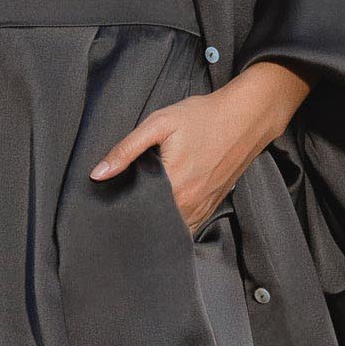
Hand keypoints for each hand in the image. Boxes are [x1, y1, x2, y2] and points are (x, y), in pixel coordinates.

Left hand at [90, 61, 309, 233]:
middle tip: (122, 209)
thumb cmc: (203, 117)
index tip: (110, 206)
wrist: (246, 116)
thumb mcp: (159, 124)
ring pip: (173, 229)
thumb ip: (126, 149)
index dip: (122, 210)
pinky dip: (175, 222)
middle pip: (155, 224)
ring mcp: (203, 208)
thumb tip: (98, 173)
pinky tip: (165, 210)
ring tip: (142, 212)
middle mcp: (190, 203)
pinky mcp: (213, 206)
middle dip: (138, 219)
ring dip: (158, 224)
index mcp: (173, 186)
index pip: (138, 212)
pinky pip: (189, 225)